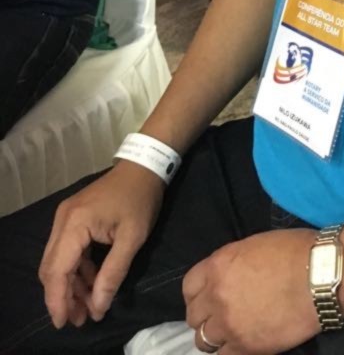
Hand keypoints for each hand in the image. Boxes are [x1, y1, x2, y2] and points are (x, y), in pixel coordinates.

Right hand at [39, 162, 164, 327]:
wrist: (144, 166)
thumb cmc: (140, 199)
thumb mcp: (132, 238)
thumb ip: (113, 273)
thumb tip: (98, 307)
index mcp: (74, 224)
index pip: (57, 270)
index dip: (58, 300)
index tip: (65, 322)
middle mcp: (62, 221)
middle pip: (52, 268)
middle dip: (64, 296)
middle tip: (81, 319)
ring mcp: (66, 218)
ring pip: (59, 261)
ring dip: (71, 285)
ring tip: (88, 307)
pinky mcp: (73, 218)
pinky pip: (68, 250)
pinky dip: (78, 269)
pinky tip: (92, 283)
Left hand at [183, 229, 319, 354]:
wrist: (321, 276)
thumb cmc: (296, 251)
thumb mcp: (256, 246)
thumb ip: (234, 265)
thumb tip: (231, 278)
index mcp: (219, 265)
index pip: (189, 286)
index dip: (198, 294)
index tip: (209, 298)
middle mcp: (217, 294)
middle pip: (194, 316)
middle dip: (205, 316)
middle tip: (222, 317)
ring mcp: (229, 323)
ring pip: (204, 340)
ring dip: (215, 336)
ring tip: (231, 333)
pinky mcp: (246, 346)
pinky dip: (230, 352)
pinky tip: (242, 345)